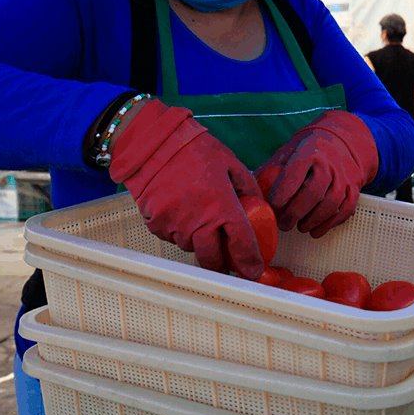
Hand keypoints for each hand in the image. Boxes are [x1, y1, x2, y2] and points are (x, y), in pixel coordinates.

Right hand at [108, 99, 265, 278]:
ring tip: (201, 220)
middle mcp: (197, 223)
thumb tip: (259, 206)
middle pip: (213, 260)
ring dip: (200, 242)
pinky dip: (180, 231)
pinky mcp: (156, 225)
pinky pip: (172, 237)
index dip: (250, 261)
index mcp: (221, 207)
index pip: (241, 245)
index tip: (254, 270)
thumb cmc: (194, 149)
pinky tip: (182, 212)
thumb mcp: (231, 164)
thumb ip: (248, 188)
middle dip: (223, 263)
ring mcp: (174, 226)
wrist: (154, 144)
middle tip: (228, 258)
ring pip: (191, 247)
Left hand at [257, 111, 377, 237]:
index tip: (273, 205)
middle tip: (284, 224)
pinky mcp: (354, 188)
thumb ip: (270, 171)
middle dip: (296, 212)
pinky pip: (345, 209)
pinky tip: (316, 230)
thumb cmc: (308, 150)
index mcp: (309, 152)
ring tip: (300, 228)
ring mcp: (344, 176)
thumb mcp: (288, 152)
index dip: (283, 192)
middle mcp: (329, 164)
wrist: (342, 141)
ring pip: (331, 203)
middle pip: (313, 192)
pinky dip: (330, 223)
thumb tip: (249, 193)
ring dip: (313, 220)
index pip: (295, 173)